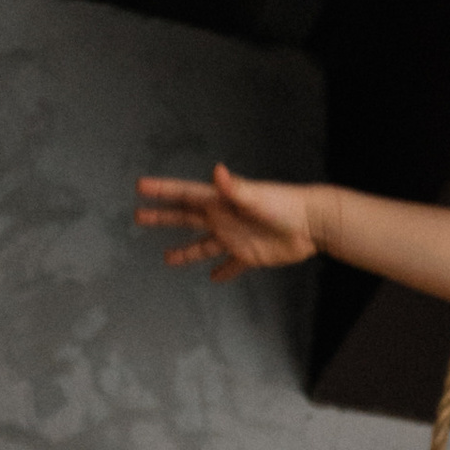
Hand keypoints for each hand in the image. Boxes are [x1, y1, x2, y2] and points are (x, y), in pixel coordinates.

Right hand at [134, 165, 320, 280]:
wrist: (311, 224)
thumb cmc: (285, 206)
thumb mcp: (257, 197)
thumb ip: (235, 188)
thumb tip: (217, 171)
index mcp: (219, 202)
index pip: (184, 194)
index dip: (162, 191)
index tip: (140, 187)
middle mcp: (223, 219)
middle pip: (185, 217)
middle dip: (162, 217)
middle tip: (138, 216)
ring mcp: (235, 238)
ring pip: (203, 245)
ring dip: (185, 251)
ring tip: (167, 258)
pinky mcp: (250, 255)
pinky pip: (232, 266)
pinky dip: (223, 272)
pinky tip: (213, 278)